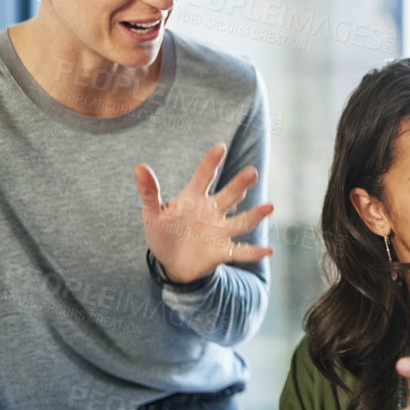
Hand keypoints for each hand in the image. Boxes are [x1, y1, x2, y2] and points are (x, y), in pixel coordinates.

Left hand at [134, 143, 274, 283]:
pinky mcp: (222, 251)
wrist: (171, 263)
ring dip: (255, 215)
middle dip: (240, 185)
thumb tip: (139, 166)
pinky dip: (254, 252)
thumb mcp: (152, 213)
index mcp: (194, 198)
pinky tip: (268, 251)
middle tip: (252, 172)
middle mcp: (212, 211)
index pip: (204, 176)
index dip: (211, 162)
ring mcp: (220, 231)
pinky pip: (240, 251)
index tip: (221, 146)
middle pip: (229, 195)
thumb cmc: (163, 233)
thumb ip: (149, 192)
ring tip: (270, 207)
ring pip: (240, 221)